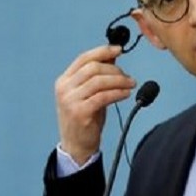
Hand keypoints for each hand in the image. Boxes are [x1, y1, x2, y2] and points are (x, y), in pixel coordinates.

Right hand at [55, 44, 136, 164]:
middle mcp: (64, 88)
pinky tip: (126, 94)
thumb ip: (98, 76)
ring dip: (119, 80)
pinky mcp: (79, 112)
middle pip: (92, 68)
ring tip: (131, 85)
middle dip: (115, 69)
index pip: (84, 58)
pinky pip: (102, 96)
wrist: (77, 146)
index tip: (119, 49)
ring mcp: (70, 100)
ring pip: (98, 81)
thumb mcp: (90, 94)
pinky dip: (117, 93)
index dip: (103, 51)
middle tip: (128, 77)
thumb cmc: (86, 119)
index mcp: (64, 80)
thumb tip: (113, 56)